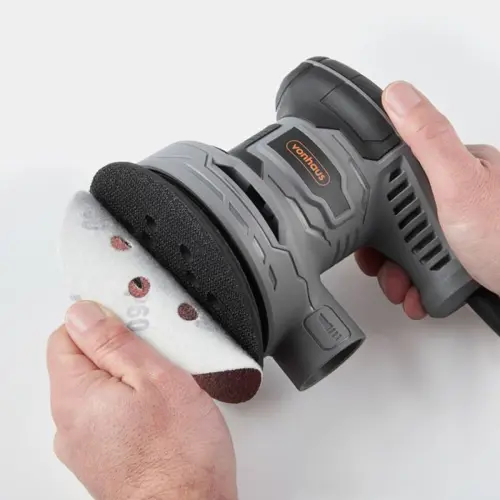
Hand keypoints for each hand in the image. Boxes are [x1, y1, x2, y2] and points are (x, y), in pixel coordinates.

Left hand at [47, 300, 236, 499]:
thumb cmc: (179, 455)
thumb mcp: (155, 378)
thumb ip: (113, 342)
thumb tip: (82, 313)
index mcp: (75, 396)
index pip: (66, 336)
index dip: (100, 320)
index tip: (131, 321)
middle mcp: (70, 423)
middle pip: (84, 363)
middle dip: (120, 349)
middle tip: (158, 353)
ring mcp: (87, 444)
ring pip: (101, 388)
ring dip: (130, 376)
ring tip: (165, 383)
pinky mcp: (106, 456)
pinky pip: (110, 413)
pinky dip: (132, 402)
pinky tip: (161, 409)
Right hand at [355, 81, 499, 318]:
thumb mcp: (462, 183)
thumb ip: (428, 140)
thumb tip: (398, 94)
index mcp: (453, 168)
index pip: (393, 176)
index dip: (371, 201)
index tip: (362, 224)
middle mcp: (454, 196)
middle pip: (397, 217)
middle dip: (383, 248)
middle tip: (382, 265)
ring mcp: (456, 227)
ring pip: (408, 247)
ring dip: (396, 273)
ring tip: (403, 285)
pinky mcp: (460, 255)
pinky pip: (424, 267)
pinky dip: (415, 283)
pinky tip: (418, 290)